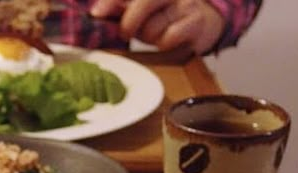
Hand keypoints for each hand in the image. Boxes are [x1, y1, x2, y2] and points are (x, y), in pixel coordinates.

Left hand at [90, 0, 224, 54]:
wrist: (201, 22)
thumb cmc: (164, 17)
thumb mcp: (141, 9)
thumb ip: (120, 8)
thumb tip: (96, 13)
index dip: (111, 2)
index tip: (96, 14)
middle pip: (143, 2)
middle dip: (129, 22)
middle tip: (126, 34)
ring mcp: (185, 3)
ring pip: (153, 27)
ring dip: (149, 37)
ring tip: (156, 33)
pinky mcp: (195, 21)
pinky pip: (168, 38)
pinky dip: (164, 43)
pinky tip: (168, 40)